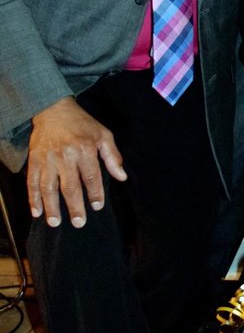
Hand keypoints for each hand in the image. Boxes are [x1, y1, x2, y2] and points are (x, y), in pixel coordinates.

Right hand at [27, 97, 125, 227]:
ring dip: (51, 206)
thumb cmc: (82, 125)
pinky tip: (36, 212)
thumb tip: (122, 177)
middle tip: (79, 223)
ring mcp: (48, 159)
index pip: (91, 176)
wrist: (53, 110)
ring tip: (55, 223)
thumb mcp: (103, 135)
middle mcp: (65, 156)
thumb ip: (112, 157)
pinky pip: (32, 182)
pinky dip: (33, 198)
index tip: (97, 207)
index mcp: (84, 149)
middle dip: (74, 206)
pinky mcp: (34, 160)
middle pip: (70, 186)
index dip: (95, 193)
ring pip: (48, 187)